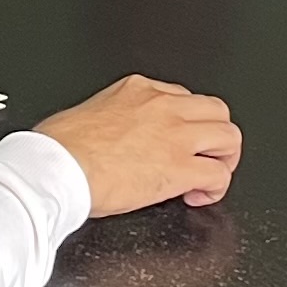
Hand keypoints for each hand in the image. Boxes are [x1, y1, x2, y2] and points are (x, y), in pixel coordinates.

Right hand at [35, 74, 241, 213]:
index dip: (184, 122)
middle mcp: (163, 106)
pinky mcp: (180, 168)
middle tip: (206, 155)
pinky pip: (218, 175)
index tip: (177, 139)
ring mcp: (175, 136)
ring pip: (229, 136)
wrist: (57, 168)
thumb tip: (110, 138)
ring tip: (211, 175)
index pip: (182, 97)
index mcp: (137, 90)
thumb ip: (111, 118)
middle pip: (216, 110)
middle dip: (216, 135)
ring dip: (224, 158)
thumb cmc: (59, 147)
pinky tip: (198, 196)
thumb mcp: (87, 113)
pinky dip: (215, 189)